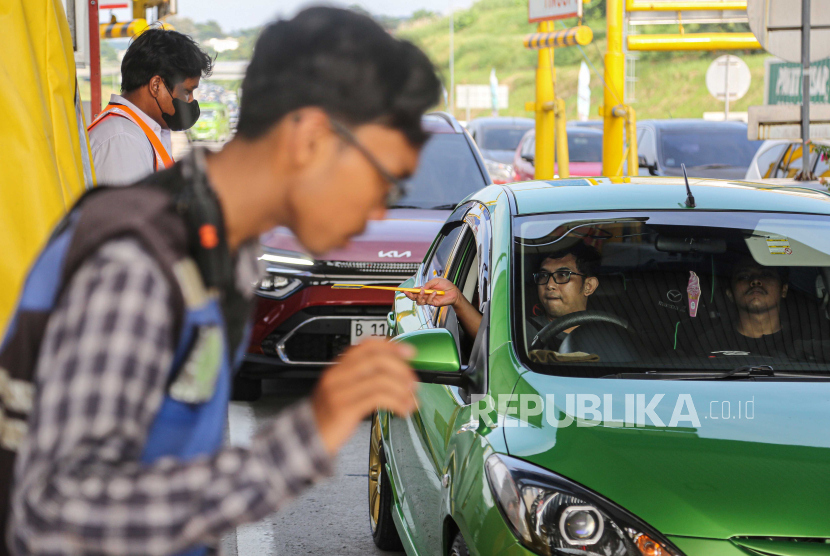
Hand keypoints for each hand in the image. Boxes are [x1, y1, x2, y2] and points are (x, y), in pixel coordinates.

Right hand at [311, 338, 418, 455]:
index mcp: (338, 368)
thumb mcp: (343, 391)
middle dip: (401, 369)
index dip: (390, 346)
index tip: (409, 352)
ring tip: (411, 399)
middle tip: (413, 382)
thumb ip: (363, 379)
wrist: (307, 439)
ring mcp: (339, 392)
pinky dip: (397, 402)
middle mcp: (337, 376)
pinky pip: (378, 398)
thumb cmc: (329, 417)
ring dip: (402, 389)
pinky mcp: (345, 409)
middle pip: (376, 360)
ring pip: (380, 379)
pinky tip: (403, 410)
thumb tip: (396, 372)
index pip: (366, 346)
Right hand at [403, 277, 458, 307]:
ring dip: (420, 296)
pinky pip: (429, 301)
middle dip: (410, 295)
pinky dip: (430, 296)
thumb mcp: (436, 280)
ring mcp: (429, 300)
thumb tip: (421, 288)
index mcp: (424, 289)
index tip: (403, 290)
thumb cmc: (446, 285)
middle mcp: (425, 295)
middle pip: (414, 298)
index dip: (408, 291)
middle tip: (407, 292)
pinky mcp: (433, 303)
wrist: (454, 291)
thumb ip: (428, 284)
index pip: (415, 291)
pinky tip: (435, 292)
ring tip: (424, 291)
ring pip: (419, 301)